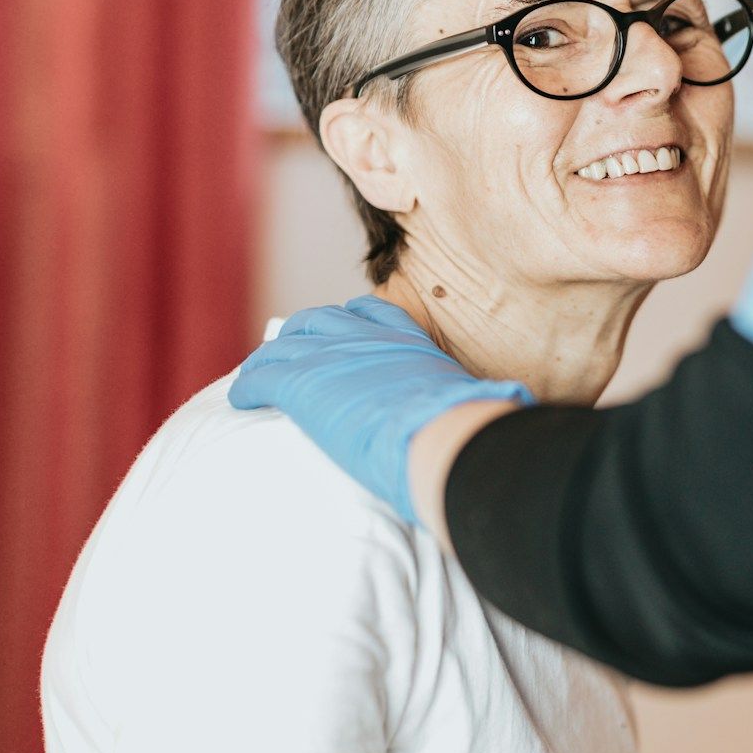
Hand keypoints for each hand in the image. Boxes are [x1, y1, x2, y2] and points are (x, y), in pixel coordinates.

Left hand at [228, 296, 531, 521]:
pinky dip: (247, 387)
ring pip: (285, 345)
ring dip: (271, 361)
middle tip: (293, 358)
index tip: (342, 339)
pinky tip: (240, 400)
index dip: (349, 325)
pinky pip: (260, 378)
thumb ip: (475, 397)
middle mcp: (369, 339)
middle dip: (303, 336)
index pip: (370, 314)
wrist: (449, 439)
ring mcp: (334, 356)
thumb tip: (511, 406)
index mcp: (409, 340)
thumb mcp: (472, 400)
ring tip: (260, 378)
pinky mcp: (303, 383)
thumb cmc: (470, 431)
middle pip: (321, 321)